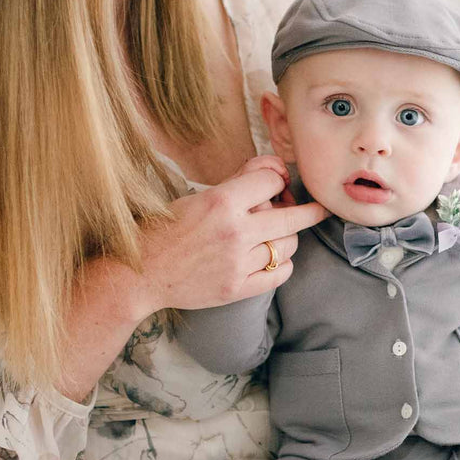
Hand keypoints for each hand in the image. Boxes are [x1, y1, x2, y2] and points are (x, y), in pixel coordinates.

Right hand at [132, 154, 327, 315]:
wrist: (140, 273)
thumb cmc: (165, 230)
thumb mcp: (197, 197)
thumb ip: (236, 184)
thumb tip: (273, 171)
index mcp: (222, 202)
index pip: (272, 181)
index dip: (276, 180)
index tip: (277, 184)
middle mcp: (235, 231)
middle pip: (292, 217)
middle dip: (310, 210)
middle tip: (319, 209)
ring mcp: (238, 263)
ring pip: (288, 245)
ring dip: (288, 238)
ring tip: (278, 235)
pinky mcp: (238, 288)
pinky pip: (280, 274)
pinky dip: (283, 264)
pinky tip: (274, 259)